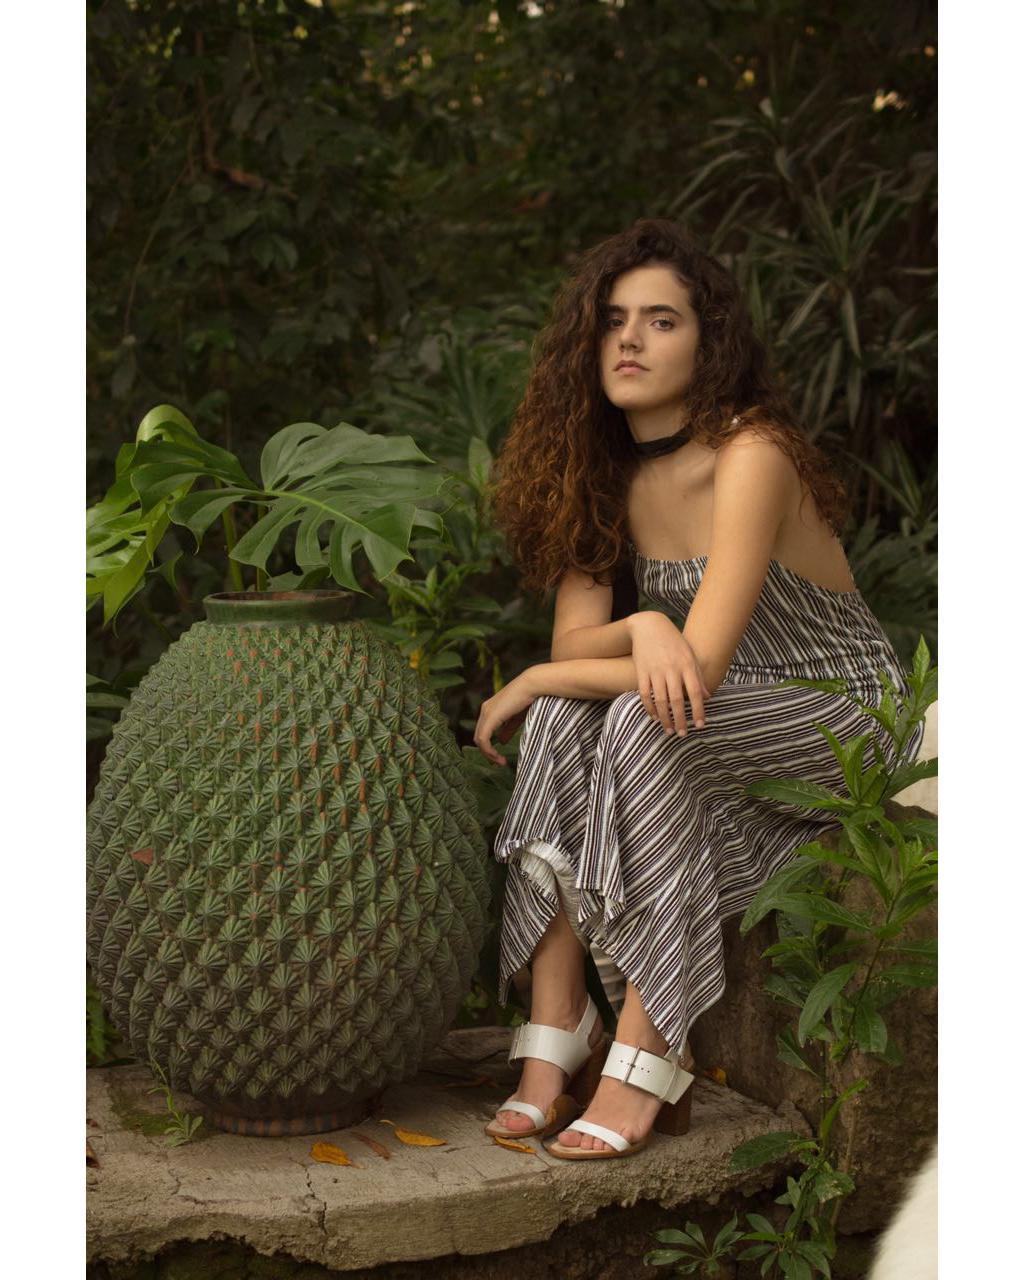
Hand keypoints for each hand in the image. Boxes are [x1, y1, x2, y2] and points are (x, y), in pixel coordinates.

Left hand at [473, 671, 537, 765]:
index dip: (488, 746)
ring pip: (479, 739)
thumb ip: (508, 729)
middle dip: (487, 752)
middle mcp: (485, 710)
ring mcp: (486, 713)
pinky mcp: (490, 717)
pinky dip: (489, 750)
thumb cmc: (529, 698)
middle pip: (479, 736)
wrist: (532, 686)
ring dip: (488, 754)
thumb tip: (501, 741)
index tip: (499, 757)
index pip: (483, 731)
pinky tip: (498, 757)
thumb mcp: (516, 717)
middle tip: (498, 762)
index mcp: (490, 709)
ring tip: (500, 762)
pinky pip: (483, 739)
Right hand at [628, 612, 709, 736]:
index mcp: (687, 665)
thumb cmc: (673, 642)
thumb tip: (708, 697)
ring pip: (660, 700)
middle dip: (681, 719)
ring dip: (665, 718)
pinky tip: (654, 717)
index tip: (701, 725)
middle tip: (682, 734)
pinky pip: (644, 694)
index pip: (695, 692)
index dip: (699, 710)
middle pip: (677, 700)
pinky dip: (649, 708)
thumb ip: (698, 676)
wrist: (649, 625)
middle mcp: (672, 668)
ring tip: (668, 730)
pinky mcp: (641, 671)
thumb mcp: (690, 655)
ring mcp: (655, 670)